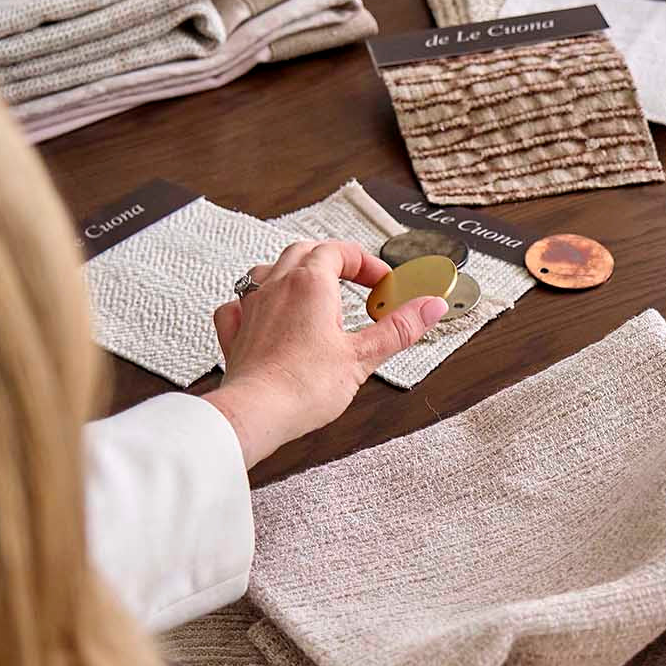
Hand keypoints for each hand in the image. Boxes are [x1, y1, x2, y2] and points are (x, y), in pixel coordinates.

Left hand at [204, 240, 448, 467]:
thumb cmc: (303, 387)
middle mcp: (277, 287)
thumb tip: (430, 307)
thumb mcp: (363, 356)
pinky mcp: (236, 333)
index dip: (366, 263)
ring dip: (294, 272)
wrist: (255, 413)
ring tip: (313, 289)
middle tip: (356, 280)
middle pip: (305, 252)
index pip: (340, 251)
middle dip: (334, 260)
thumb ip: (399, 328)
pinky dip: (255, 303)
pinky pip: (238, 304)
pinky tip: (262, 313)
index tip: (383, 283)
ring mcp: (251, 307)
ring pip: (269, 270)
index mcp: (310, 284)